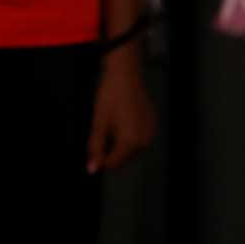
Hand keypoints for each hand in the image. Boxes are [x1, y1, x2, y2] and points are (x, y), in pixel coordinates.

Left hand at [87, 46, 154, 172]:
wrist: (125, 75)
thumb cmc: (110, 97)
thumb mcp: (98, 123)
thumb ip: (95, 147)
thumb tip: (91, 168)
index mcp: (131, 142)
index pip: (114, 163)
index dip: (100, 159)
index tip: (92, 149)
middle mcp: (144, 141)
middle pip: (123, 158)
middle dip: (110, 151)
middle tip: (101, 132)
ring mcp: (150, 133)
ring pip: (131, 150)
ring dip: (120, 144)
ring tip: (111, 124)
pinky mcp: (153, 125)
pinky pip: (139, 138)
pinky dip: (129, 135)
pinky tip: (121, 120)